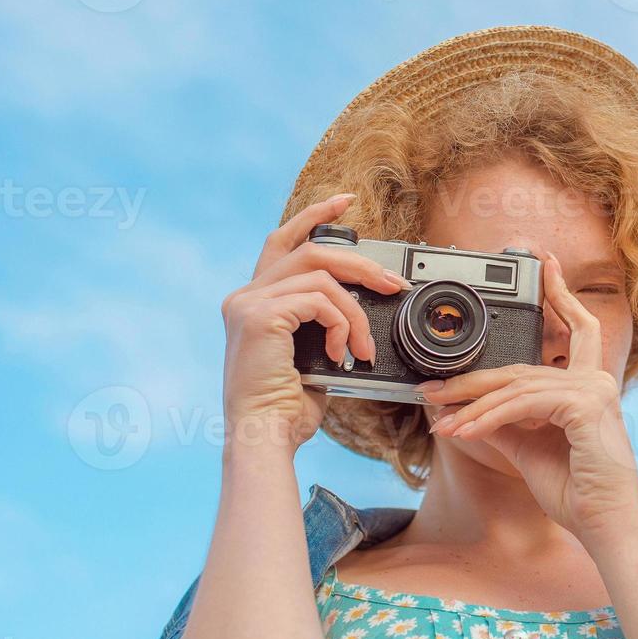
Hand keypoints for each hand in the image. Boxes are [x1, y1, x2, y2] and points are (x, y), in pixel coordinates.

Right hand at [219, 194, 410, 451]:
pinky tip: (342, 355)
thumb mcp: (310, 354)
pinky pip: (321, 301)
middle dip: (361, 264)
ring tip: (364, 347)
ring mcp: (248, 303)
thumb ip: (321, 322)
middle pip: (312, 253)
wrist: (266, 436)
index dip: (314, 216)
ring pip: (323, 277)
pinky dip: (342, 325)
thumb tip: (359, 305)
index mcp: (254, 300)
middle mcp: (244, 295)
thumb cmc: (287, 406)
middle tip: (394, 284)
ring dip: (357, 312)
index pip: (283, 241)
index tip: (345, 202)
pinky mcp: (261, 315)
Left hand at [421, 251, 637, 547]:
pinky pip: (523, 404)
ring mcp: (594, 390)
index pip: (577, 329)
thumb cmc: (576, 490)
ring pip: (516, 387)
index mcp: (590, 385)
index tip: (546, 264)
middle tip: (431, 388)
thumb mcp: (529, 449)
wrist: (603, 523)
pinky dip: (487, 418)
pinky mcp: (585, 405)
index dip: (561, 294)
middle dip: (472, 378)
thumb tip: (469, 410)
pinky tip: (462, 431)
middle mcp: (596, 380)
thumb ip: (506, 423)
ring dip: (471, 407)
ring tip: (438, 421)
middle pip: (522, 366)